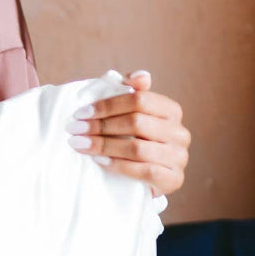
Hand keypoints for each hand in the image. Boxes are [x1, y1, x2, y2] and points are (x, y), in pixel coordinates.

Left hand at [65, 68, 190, 198]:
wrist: (145, 180)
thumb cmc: (135, 140)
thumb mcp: (132, 115)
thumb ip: (132, 92)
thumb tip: (141, 75)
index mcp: (171, 110)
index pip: (140, 100)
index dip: (108, 105)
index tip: (80, 113)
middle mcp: (180, 132)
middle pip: (136, 123)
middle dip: (101, 125)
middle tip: (75, 130)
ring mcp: (179, 157)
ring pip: (137, 148)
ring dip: (104, 145)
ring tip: (80, 144)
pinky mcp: (174, 179)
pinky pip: (144, 171)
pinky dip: (118, 165)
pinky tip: (99, 160)